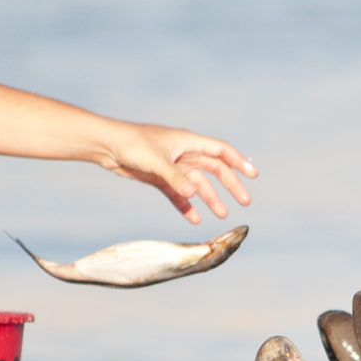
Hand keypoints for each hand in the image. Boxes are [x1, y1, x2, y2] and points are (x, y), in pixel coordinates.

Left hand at [99, 123, 257, 223]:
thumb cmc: (132, 144)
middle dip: (231, 185)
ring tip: (222, 215)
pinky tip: (194, 218)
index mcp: (188, 142)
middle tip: (245, 201)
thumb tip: (194, 194)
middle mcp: (184, 153)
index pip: (221, 151)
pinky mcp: (161, 178)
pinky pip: (179, 194)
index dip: (239, 162)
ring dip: (211, 198)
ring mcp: (173, 167)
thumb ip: (176, 178)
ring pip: (198, 184)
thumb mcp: (156, 161)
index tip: (253, 175)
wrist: (107, 145)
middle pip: (215, 170)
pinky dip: (187, 205)